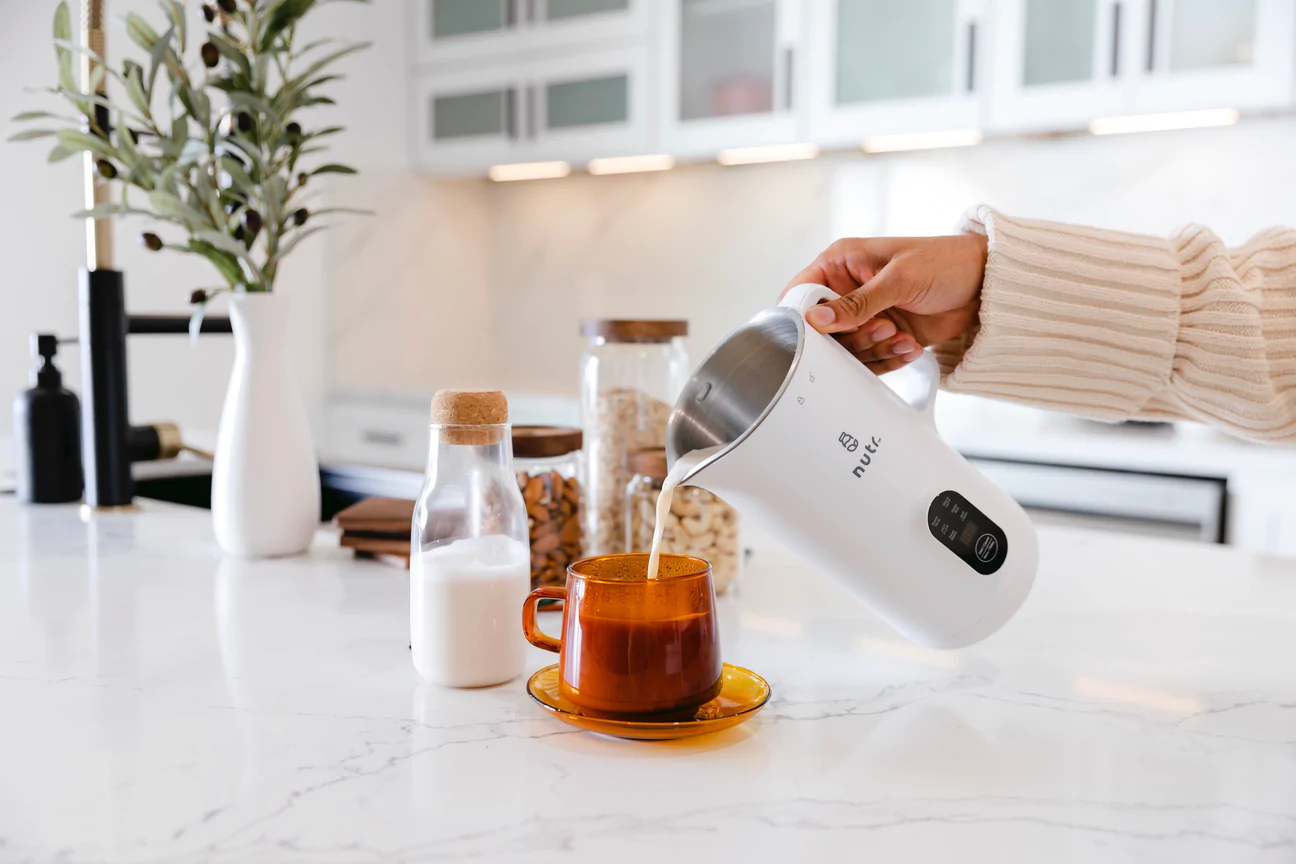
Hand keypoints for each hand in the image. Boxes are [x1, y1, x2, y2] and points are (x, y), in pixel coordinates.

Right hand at [782, 234, 986, 372]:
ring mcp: (864, 316)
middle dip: (851, 337)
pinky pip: (870, 360)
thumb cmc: (946, 263)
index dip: (803, 315)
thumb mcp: (899, 278)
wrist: (986, 286)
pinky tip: (909, 344)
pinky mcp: (882, 337)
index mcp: (841, 263)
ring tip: (901, 335)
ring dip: (874, 349)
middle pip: (823, 330)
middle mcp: (847, 290)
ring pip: (846, 349)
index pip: (801, 291)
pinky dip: (888, 359)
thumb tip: (817, 319)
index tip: (818, 333)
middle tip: (881, 327)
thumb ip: (857, 303)